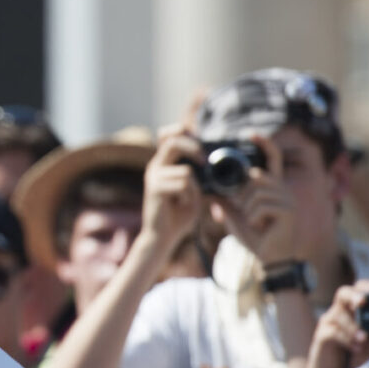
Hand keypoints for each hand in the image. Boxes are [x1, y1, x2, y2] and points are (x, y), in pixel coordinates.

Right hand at [142, 131, 204, 250]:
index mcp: (163, 164)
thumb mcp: (193, 192)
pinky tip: (181, 206)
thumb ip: (199, 177)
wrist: (162, 238)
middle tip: (204, 161)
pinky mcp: (155, 189)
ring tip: (186, 201)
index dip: (180, 130)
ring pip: (186, 172)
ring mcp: (153, 177)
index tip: (196, 138)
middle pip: (172, 141)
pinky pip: (183, 185)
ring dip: (194, 189)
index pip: (166, 135)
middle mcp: (155, 167)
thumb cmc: (179, 215)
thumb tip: (215, 164)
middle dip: (193, 148)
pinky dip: (189, 196)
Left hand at [211, 133, 297, 264]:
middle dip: (243, 195)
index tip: (250, 133)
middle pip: (256, 177)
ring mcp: (288, 200)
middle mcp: (283, 189)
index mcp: (272, 188)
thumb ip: (226, 202)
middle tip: (246, 214)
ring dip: (248, 210)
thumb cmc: (255, 238)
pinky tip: (260, 228)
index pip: (272, 159)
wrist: (270, 260)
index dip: (264, 144)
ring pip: (256, 192)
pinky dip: (253, 218)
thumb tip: (210, 192)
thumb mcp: (236, 217)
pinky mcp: (288, 212)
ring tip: (256, 223)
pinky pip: (260, 206)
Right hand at [309, 283, 368, 367]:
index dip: (365, 286)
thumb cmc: (352, 356)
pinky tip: (356, 348)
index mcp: (352, 310)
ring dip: (353, 327)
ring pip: (338, 315)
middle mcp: (339, 312)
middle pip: (343, 293)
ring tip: (364, 339)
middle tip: (363, 302)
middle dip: (354, 296)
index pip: (357, 290)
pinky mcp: (321, 336)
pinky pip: (333, 332)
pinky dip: (346, 339)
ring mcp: (328, 323)